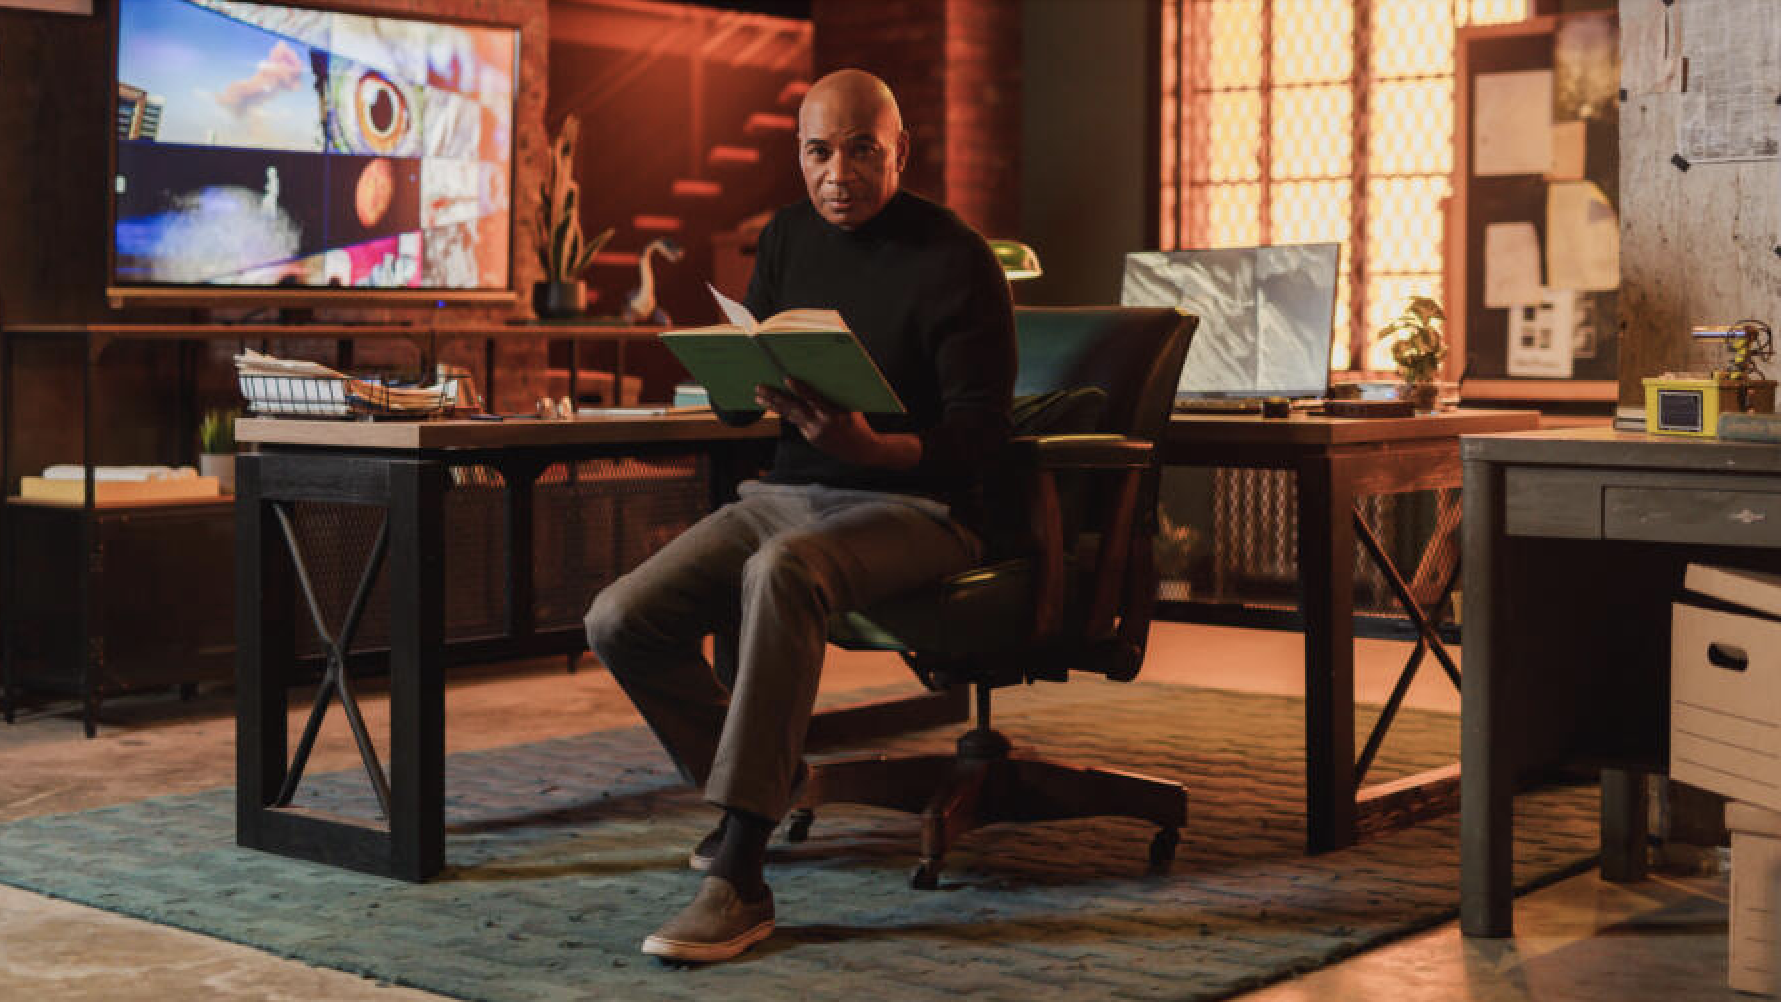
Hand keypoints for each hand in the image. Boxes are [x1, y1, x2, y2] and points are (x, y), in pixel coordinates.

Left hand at [755, 378, 883, 465]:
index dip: (800, 389)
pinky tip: (773, 405)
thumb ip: (834, 397)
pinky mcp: (810, 438)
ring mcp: (813, 433)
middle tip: (759, 388)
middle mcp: (820, 425)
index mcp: (833, 414)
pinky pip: (795, 422)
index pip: (813, 399)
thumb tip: (818, 379)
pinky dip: (784, 413)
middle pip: (794, 409)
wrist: (861, 451)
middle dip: (775, 397)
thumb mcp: (850, 408)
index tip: (787, 379)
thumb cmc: (858, 423)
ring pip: (790, 416)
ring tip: (758, 397)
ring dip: (773, 406)